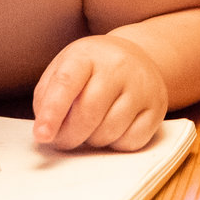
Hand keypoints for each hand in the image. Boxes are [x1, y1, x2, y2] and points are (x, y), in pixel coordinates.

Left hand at [34, 34, 168, 150]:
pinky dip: (116, 144)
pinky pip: (131, 141)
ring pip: (110, 130)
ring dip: (93, 140)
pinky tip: (113, 129)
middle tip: (63, 140)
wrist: (135, 57)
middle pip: (88, 112)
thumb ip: (47, 98)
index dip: (52, 112)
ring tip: (91, 127)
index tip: (42, 135)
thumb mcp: (63, 70)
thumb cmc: (90, 70)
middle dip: (70, 135)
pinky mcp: (157, 107)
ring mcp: (142, 86)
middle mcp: (118, 66)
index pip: (66, 83)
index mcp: (87, 55)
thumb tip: (46, 131)